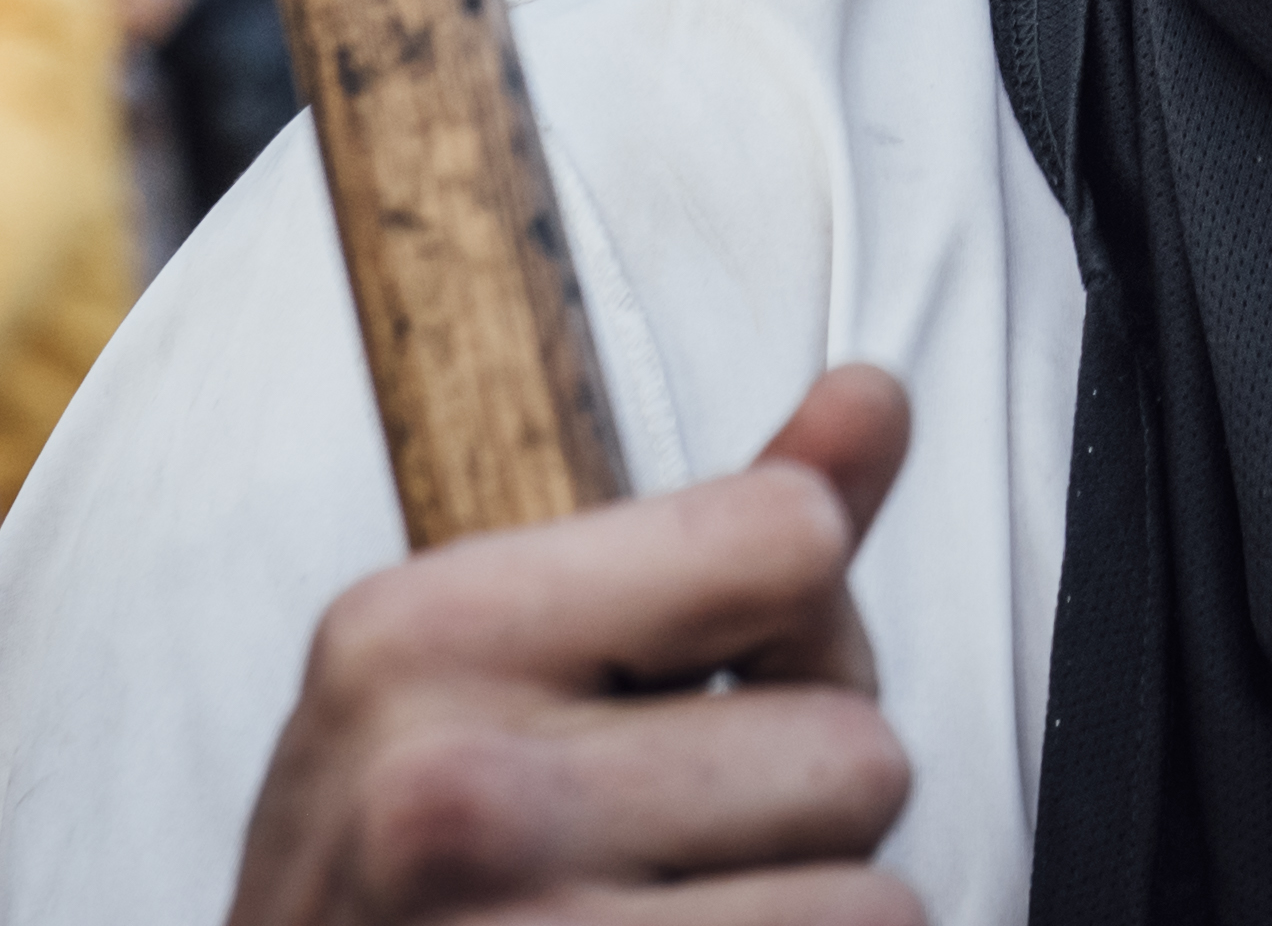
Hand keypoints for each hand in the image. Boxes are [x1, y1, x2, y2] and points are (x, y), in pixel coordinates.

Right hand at [230, 368, 920, 924]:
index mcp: (424, 634)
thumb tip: (873, 397)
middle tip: (675, 853)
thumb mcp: (492, 673)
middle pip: (857, 747)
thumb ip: (714, 537)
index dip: (794, 621)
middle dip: (802, 807)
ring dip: (810, 913)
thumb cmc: (397, 882)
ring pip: (872, 896)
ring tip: (672, 920)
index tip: (706, 684)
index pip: (792, 538)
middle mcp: (455, 792)